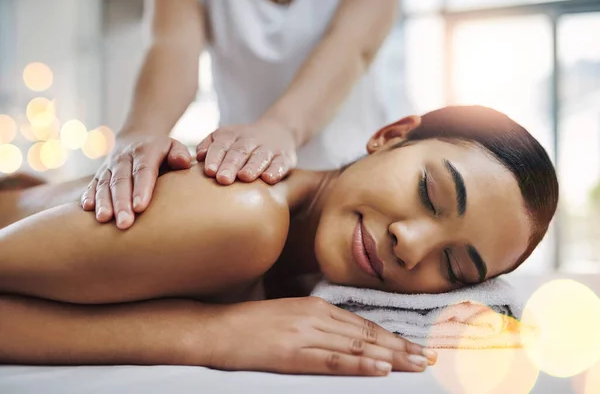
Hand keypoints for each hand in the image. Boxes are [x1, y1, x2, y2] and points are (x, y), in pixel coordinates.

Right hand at [81, 133, 191, 228]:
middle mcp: (124, 158)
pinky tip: (88, 209)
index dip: (141, 189)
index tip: (140, 207)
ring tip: (104, 219)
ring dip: (104, 202)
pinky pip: (93, 184)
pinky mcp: (100, 173)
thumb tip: (183, 162)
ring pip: (105, 184)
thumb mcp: (174, 146)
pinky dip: (89, 195)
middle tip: (124, 223)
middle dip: (121, 203)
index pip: (143, 171)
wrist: (137, 136)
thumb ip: (180, 154)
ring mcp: (110, 166)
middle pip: (121, 181)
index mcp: (145, 151)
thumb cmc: (162, 149)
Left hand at [196, 120, 296, 184]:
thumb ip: (209, 145)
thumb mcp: (225, 137)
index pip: (221, 144)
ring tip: (244, 177)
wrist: (279, 131)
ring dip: (252, 167)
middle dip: (231, 165)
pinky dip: (275, 170)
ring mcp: (269, 148)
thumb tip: (198, 157)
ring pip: (260, 157)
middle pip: (239, 152)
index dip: (215, 157)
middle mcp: (250, 140)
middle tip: (223, 179)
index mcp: (231, 135)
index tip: (209, 171)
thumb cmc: (242, 142)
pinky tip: (269, 178)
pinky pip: (281, 163)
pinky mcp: (285, 157)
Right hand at [207, 297, 435, 375]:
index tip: (414, 346)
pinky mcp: (292, 352)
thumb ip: (317, 324)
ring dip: (390, 356)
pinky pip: (332, 360)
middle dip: (400, 347)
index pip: (363, 324)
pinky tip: (379, 369)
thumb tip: (344, 336)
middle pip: (366, 335)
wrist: (217, 328)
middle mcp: (316, 317)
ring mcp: (305, 334)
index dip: (391, 337)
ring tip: (416, 365)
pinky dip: (359, 365)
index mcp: (316, 308)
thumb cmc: (250, 325)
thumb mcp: (289, 316)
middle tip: (427, 357)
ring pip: (357, 346)